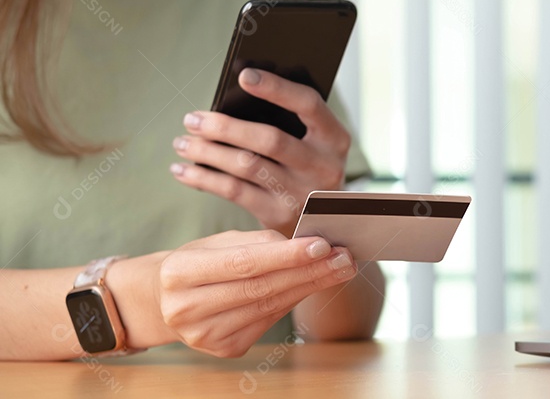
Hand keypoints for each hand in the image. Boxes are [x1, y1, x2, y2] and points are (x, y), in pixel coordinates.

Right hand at [138, 230, 355, 357]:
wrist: (165, 301)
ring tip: (339, 269)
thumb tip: (308, 245)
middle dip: (309, 271)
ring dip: (310, 286)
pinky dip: (294, 300)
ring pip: (269, 306)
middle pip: (261, 288)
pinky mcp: (224, 349)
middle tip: (343, 257)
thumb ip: (259, 242)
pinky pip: (268, 320)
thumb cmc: (199, 262)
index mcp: (178, 273)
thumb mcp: (218, 242)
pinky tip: (313, 285)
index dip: (285, 256)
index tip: (322, 244)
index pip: (243, 263)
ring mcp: (204, 335)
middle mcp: (186, 308)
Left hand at [170, 68, 351, 233]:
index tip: (243, 75)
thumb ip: (289, 121)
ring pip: (246, 166)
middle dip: (225, 127)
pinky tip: (183, 170)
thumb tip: (236, 94)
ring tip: (182, 143)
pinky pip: (234, 192)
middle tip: (192, 119)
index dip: (276, 88)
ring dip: (207, 152)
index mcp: (335, 138)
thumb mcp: (314, 143)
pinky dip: (204, 179)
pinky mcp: (279, 214)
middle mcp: (323, 166)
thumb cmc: (308, 167)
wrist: (323, 222)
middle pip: (269, 139)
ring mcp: (301, 193)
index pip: (308, 104)